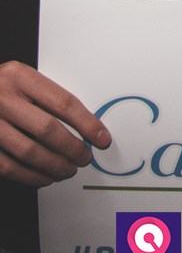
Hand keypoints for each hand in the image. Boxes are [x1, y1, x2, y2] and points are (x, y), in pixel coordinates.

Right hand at [0, 61, 110, 186]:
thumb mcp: (20, 80)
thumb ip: (46, 97)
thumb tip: (84, 125)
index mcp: (18, 76)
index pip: (63, 102)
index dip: (87, 124)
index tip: (101, 138)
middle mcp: (2, 97)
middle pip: (48, 129)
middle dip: (73, 149)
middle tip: (84, 157)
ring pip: (29, 152)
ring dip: (55, 166)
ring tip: (68, 169)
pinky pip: (10, 167)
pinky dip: (31, 177)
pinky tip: (44, 177)